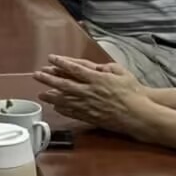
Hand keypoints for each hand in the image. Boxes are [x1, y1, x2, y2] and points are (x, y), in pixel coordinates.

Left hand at [33, 55, 151, 137]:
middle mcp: (90, 92)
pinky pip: (73, 112)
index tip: (50, 58)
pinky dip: (62, 109)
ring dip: (51, 96)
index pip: (75, 69)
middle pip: (64, 84)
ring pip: (65, 100)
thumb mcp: (122, 73)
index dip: (61, 63)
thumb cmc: (133, 92)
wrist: (139, 115)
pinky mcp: (91, 117)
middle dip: (48, 79)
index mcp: (97, 79)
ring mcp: (89, 105)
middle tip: (36, 75)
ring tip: (40, 94)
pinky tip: (56, 107)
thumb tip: (97, 67)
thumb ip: (108, 68)